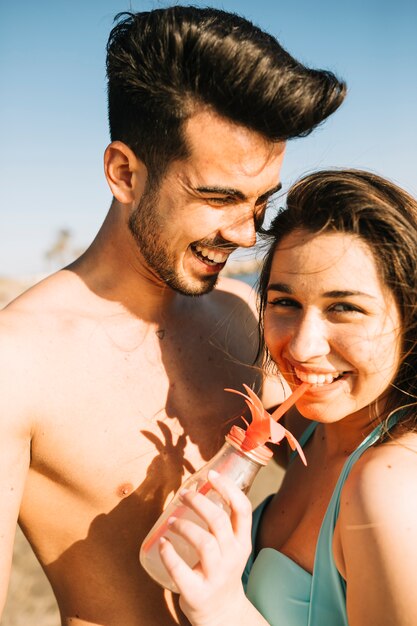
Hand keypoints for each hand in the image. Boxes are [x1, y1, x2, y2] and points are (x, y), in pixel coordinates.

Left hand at [159, 470, 253, 625]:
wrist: (222, 614)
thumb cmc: (222, 571)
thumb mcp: (232, 547)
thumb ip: (223, 523)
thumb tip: (200, 487)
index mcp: (242, 542)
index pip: (243, 509)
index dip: (228, 488)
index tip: (211, 474)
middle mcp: (233, 557)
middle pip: (219, 521)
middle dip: (199, 502)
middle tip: (184, 494)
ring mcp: (216, 576)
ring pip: (203, 542)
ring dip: (183, 525)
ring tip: (171, 520)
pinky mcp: (198, 592)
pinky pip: (181, 570)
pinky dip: (169, 554)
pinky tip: (163, 543)